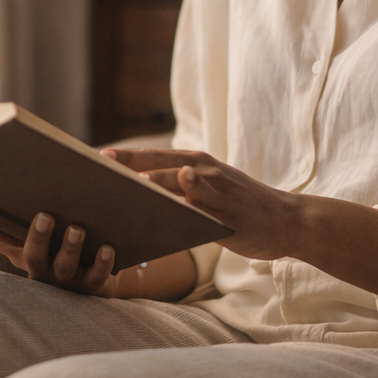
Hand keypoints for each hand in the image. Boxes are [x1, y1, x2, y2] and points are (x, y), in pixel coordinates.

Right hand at [0, 209, 119, 295]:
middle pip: (33, 257)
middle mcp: (42, 269)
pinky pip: (97, 276)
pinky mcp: (92, 285)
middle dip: (37, 237)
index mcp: (26, 252)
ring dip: (70, 248)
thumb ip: (31, 208)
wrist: (103, 275)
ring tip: (77, 229)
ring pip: (65, 266)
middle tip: (45, 215)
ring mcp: (66, 279)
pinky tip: (108, 247)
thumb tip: (22, 169)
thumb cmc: (66, 242)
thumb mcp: (47, 228)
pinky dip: (103, 263)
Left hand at [104, 148, 303, 260]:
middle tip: (97, 163)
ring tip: (127, 180)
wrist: (287, 220)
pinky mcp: (229, 210)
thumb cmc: (241, 208)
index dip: (122, 157)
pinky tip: (179, 186)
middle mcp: (204, 169)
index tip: (91, 157)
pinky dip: (193, 191)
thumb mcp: (208, 195)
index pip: (152, 156)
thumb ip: (178, 194)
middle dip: (128, 163)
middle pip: (158, 163)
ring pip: (180, 180)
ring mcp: (217, 188)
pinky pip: (206, 201)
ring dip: (154, 178)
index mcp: (195, 163)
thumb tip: (140, 198)